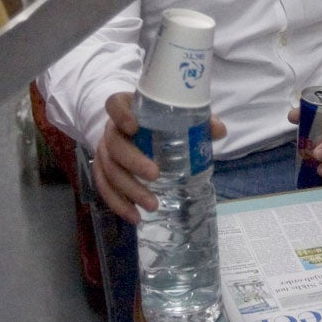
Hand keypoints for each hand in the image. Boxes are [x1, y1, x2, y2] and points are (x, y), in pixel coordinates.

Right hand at [93, 92, 225, 224]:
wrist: (139, 132)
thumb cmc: (161, 122)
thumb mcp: (179, 117)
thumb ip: (199, 121)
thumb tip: (219, 130)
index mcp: (127, 109)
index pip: (114, 104)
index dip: (120, 114)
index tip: (134, 126)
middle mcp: (111, 129)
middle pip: (113, 143)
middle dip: (132, 161)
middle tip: (155, 175)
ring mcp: (104, 151)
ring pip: (108, 170)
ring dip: (129, 190)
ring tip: (152, 205)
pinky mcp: (102, 171)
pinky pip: (104, 188)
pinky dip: (118, 204)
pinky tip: (134, 216)